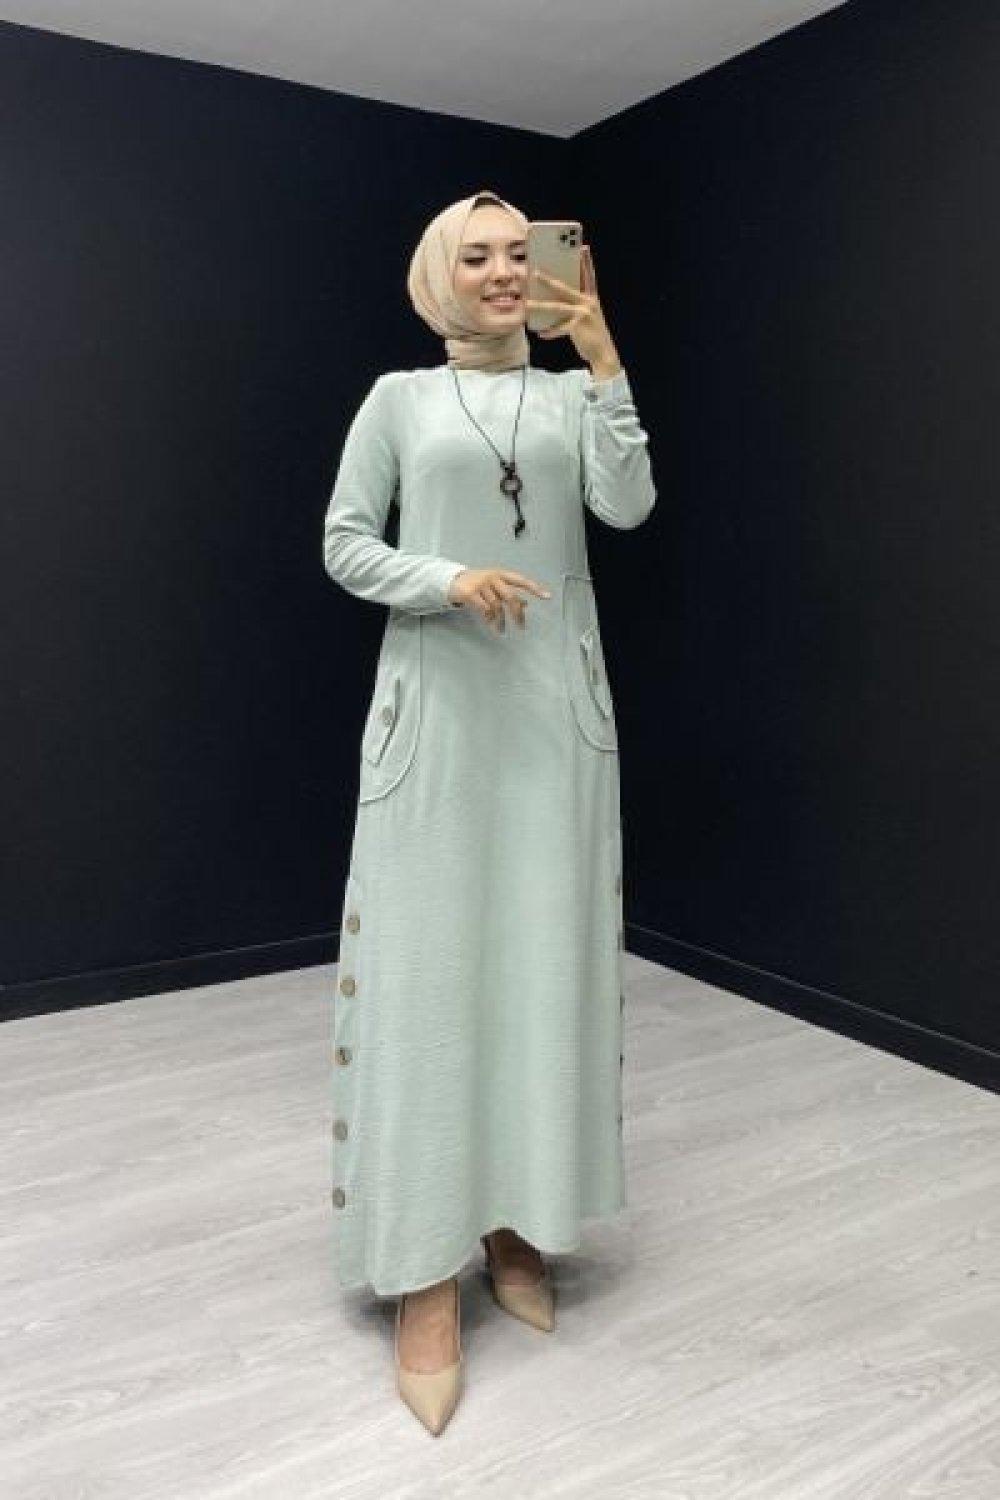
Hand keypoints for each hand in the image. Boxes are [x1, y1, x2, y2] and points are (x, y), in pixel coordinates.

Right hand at [448, 567, 550, 632]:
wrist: (452, 580)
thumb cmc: (477, 582)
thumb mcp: (495, 585)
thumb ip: (509, 594)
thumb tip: (526, 605)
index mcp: (501, 574)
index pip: (522, 580)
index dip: (535, 588)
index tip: (547, 596)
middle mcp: (493, 577)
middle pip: (510, 597)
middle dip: (517, 614)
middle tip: (521, 627)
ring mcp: (481, 584)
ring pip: (497, 606)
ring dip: (501, 621)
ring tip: (502, 629)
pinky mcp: (470, 593)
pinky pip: (484, 610)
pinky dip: (490, 619)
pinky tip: (492, 625)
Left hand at [523, 244, 620, 370]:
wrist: (603, 354)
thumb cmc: (592, 334)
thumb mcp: (587, 316)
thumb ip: (575, 306)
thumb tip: (552, 301)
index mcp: (591, 298)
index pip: (588, 275)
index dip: (585, 261)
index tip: (582, 247)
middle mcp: (588, 302)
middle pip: (564, 288)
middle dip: (548, 280)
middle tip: (535, 272)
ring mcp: (583, 314)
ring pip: (557, 307)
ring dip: (540, 305)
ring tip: (527, 304)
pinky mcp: (578, 326)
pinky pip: (559, 328)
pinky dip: (549, 332)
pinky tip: (541, 334)